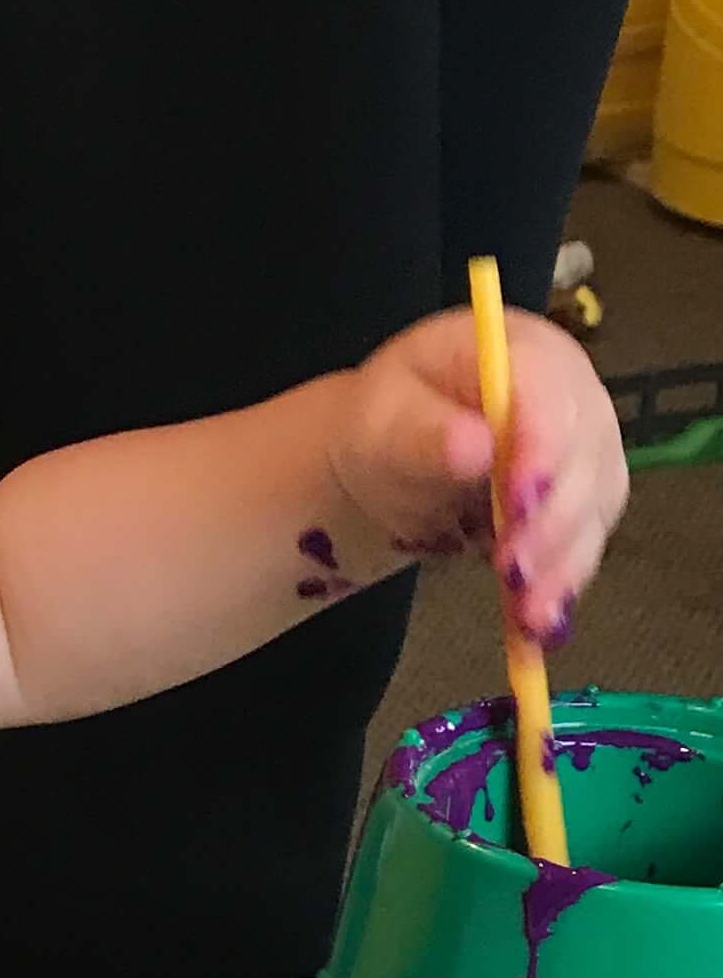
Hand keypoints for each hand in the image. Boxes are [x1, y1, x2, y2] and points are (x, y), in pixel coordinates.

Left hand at [329, 305, 626, 641]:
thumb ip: (423, 434)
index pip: (546, 389)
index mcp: (518, 352)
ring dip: (562, 564)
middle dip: (551, 517)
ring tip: (526, 613)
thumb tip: (473, 445)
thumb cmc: (388, 426)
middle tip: (512, 569)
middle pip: (584, 453)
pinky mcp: (585, 502)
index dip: (540, 444)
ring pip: (593, 507)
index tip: (516, 497)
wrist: (392, 458)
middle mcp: (569, 395)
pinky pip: (584, 544)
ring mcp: (585, 450)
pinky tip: (539, 625)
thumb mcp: (384, 423)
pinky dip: (561, 586)